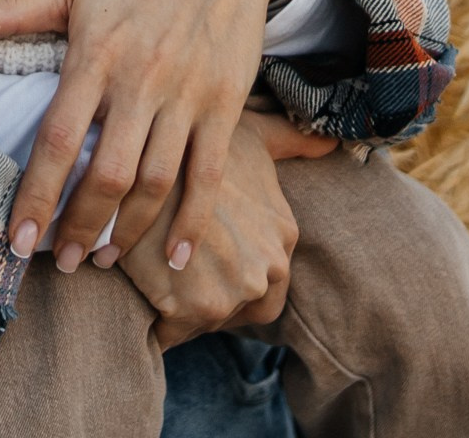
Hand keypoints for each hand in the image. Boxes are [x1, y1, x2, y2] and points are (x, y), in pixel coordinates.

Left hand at [0, 0, 295, 273]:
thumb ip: (12, 9)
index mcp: (95, 54)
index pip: (58, 139)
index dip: (37, 194)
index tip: (18, 240)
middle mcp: (141, 80)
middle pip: (107, 174)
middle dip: (79, 227)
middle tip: (59, 261)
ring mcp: (187, 96)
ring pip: (155, 183)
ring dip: (126, 232)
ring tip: (100, 258)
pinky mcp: (224, 105)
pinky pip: (207, 174)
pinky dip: (193, 221)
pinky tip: (179, 257)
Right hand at [113, 110, 334, 348]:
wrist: (144, 157)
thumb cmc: (198, 141)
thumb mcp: (255, 135)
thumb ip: (293, 141)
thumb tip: (330, 143)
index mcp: (284, 235)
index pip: (269, 282)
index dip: (234, 278)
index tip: (205, 264)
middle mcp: (271, 266)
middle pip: (242, 308)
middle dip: (211, 300)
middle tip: (176, 277)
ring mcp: (238, 290)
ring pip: (207, 321)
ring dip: (181, 311)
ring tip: (153, 279)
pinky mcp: (198, 308)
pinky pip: (172, 334)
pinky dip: (155, 324)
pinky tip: (138, 295)